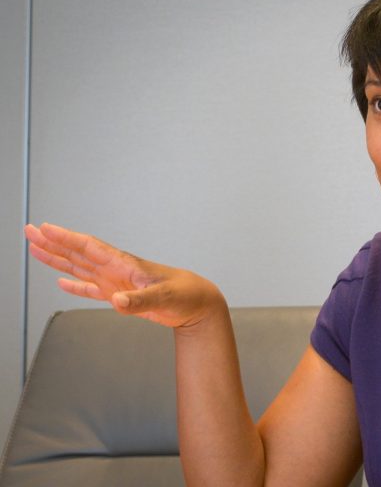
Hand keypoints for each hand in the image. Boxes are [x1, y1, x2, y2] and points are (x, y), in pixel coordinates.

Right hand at [25, 223, 225, 327]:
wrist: (199, 304)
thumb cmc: (186, 296)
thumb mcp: (165, 298)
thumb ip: (140, 301)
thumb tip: (116, 302)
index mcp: (126, 265)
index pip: (90, 247)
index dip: (66, 239)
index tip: (44, 229)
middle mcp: (118, 270)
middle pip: (79, 253)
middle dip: (53, 243)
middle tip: (28, 232)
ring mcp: (118, 282)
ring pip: (81, 267)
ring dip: (58, 259)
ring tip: (36, 250)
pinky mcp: (121, 296)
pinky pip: (92, 288)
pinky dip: (75, 286)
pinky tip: (62, 282)